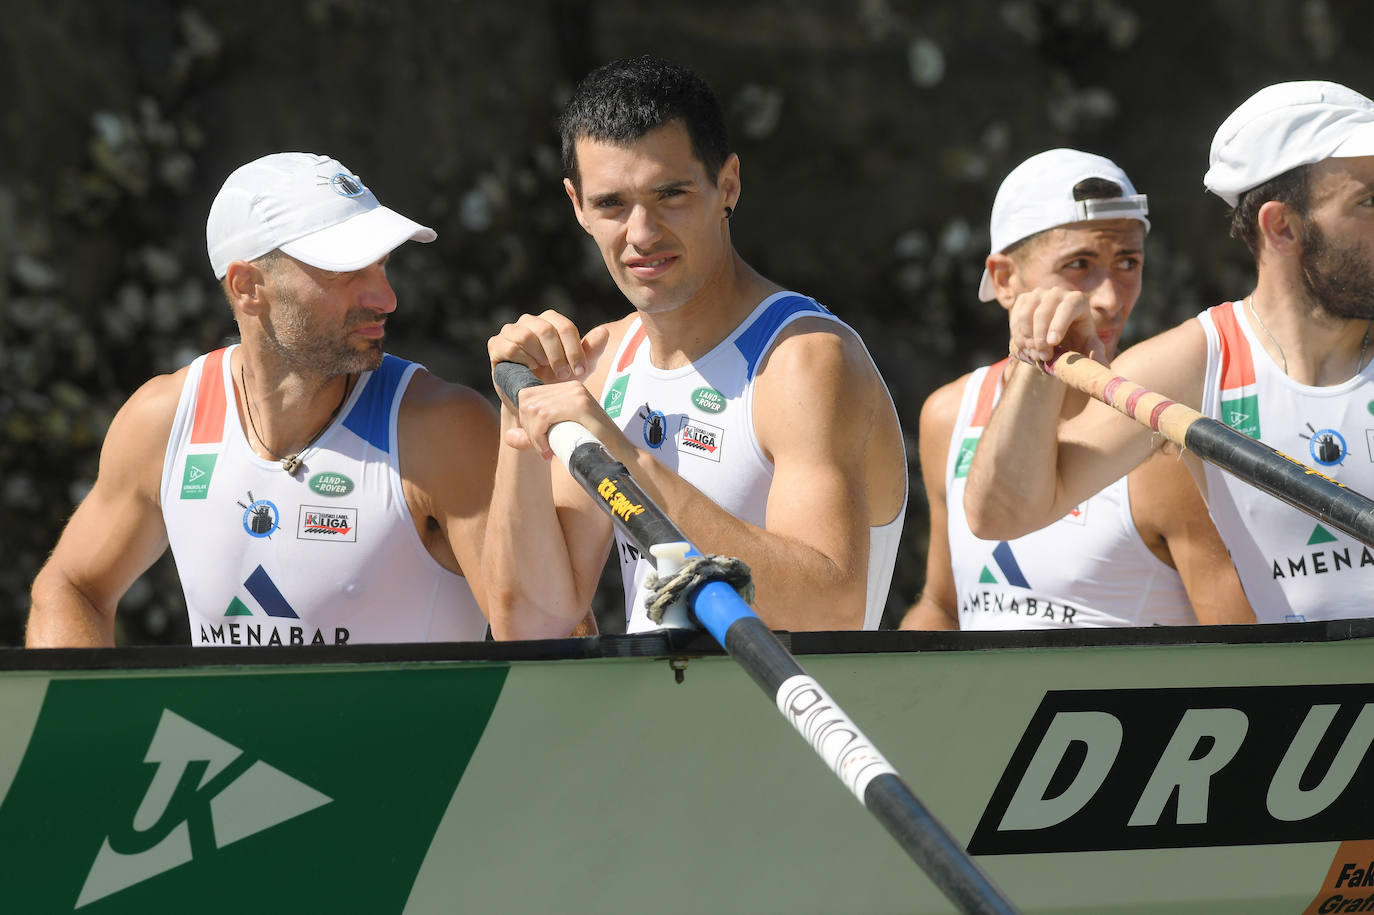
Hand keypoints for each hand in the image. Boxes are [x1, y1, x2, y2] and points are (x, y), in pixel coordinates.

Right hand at [488, 310, 609, 388]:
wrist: (534, 401)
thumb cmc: (558, 381)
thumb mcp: (580, 368)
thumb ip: (592, 350)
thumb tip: (604, 332)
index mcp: (550, 321)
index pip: (565, 327)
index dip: (575, 349)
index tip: (581, 371)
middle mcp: (529, 321)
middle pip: (546, 329)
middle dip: (558, 355)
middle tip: (564, 375)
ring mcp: (511, 331)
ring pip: (526, 335)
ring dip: (540, 357)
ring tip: (545, 371)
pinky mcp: (496, 345)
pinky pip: (510, 346)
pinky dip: (523, 360)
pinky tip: (530, 371)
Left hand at [502, 379, 615, 458]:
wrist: (620, 458)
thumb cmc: (591, 449)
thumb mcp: (557, 439)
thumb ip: (533, 436)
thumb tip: (508, 436)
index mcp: (566, 389)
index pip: (527, 394)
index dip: (525, 420)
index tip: (538, 440)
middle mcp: (571, 386)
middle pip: (526, 399)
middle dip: (527, 427)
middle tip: (542, 447)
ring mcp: (576, 393)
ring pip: (533, 408)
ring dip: (534, 434)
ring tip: (547, 450)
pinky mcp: (580, 404)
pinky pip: (544, 416)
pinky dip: (539, 435)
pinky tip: (548, 450)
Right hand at [1007, 287, 1106, 366]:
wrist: (1057, 336)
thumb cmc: (1076, 340)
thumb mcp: (1088, 348)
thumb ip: (1096, 356)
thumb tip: (1104, 368)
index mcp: (1077, 300)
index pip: (1067, 308)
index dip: (1058, 324)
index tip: (1052, 343)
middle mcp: (1057, 293)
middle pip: (1042, 313)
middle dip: (1039, 338)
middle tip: (1042, 358)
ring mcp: (1038, 294)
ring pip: (1025, 315)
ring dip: (1026, 339)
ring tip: (1034, 356)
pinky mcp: (1023, 300)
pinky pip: (1015, 318)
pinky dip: (1017, 336)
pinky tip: (1026, 349)